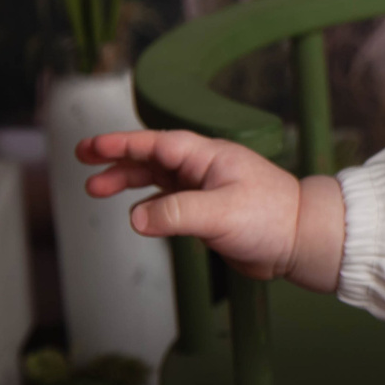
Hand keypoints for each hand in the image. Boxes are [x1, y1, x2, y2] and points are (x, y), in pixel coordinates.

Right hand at [78, 130, 343, 290]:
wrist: (301, 241)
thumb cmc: (273, 218)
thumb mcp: (221, 214)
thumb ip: (177, 214)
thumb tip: (135, 218)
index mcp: (210, 157)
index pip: (159, 144)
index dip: (124, 143)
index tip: (92, 146)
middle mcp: (206, 169)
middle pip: (153, 157)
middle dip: (117, 158)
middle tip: (83, 160)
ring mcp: (207, 190)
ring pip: (158, 180)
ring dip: (128, 182)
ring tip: (95, 189)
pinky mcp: (210, 213)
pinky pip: (170, 203)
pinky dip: (149, 206)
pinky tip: (136, 214)